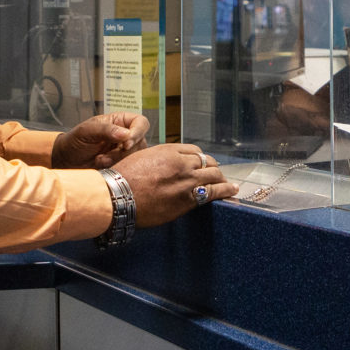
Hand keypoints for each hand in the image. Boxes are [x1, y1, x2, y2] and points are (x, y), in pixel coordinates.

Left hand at [53, 113, 149, 168]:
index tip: (126, 143)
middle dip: (123, 151)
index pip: (141, 123)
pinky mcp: (121, 164)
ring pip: (135, 157)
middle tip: (106, 155)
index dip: (137, 133)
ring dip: (117, 160)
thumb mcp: (87, 131)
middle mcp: (126, 135)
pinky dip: (115, 167)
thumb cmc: (74, 141)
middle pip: (140, 142)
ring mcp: (124, 151)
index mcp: (120, 121)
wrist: (66, 161)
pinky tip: (101, 165)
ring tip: (100, 159)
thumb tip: (126, 134)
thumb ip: (106, 130)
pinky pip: (128, 168)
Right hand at [114, 143, 237, 226]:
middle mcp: (181, 163)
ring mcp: (187, 181)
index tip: (203, 163)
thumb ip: (157, 159)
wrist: (118, 197)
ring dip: (222, 178)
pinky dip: (225, 190)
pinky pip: (213, 192)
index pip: (194, 151)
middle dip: (213, 167)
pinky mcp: (188, 199)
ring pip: (214, 174)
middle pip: (207, 161)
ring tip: (228, 183)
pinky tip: (231, 190)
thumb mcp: (140, 158)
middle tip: (216, 173)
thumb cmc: (123, 179)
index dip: (200, 158)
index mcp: (168, 150)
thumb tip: (164, 165)